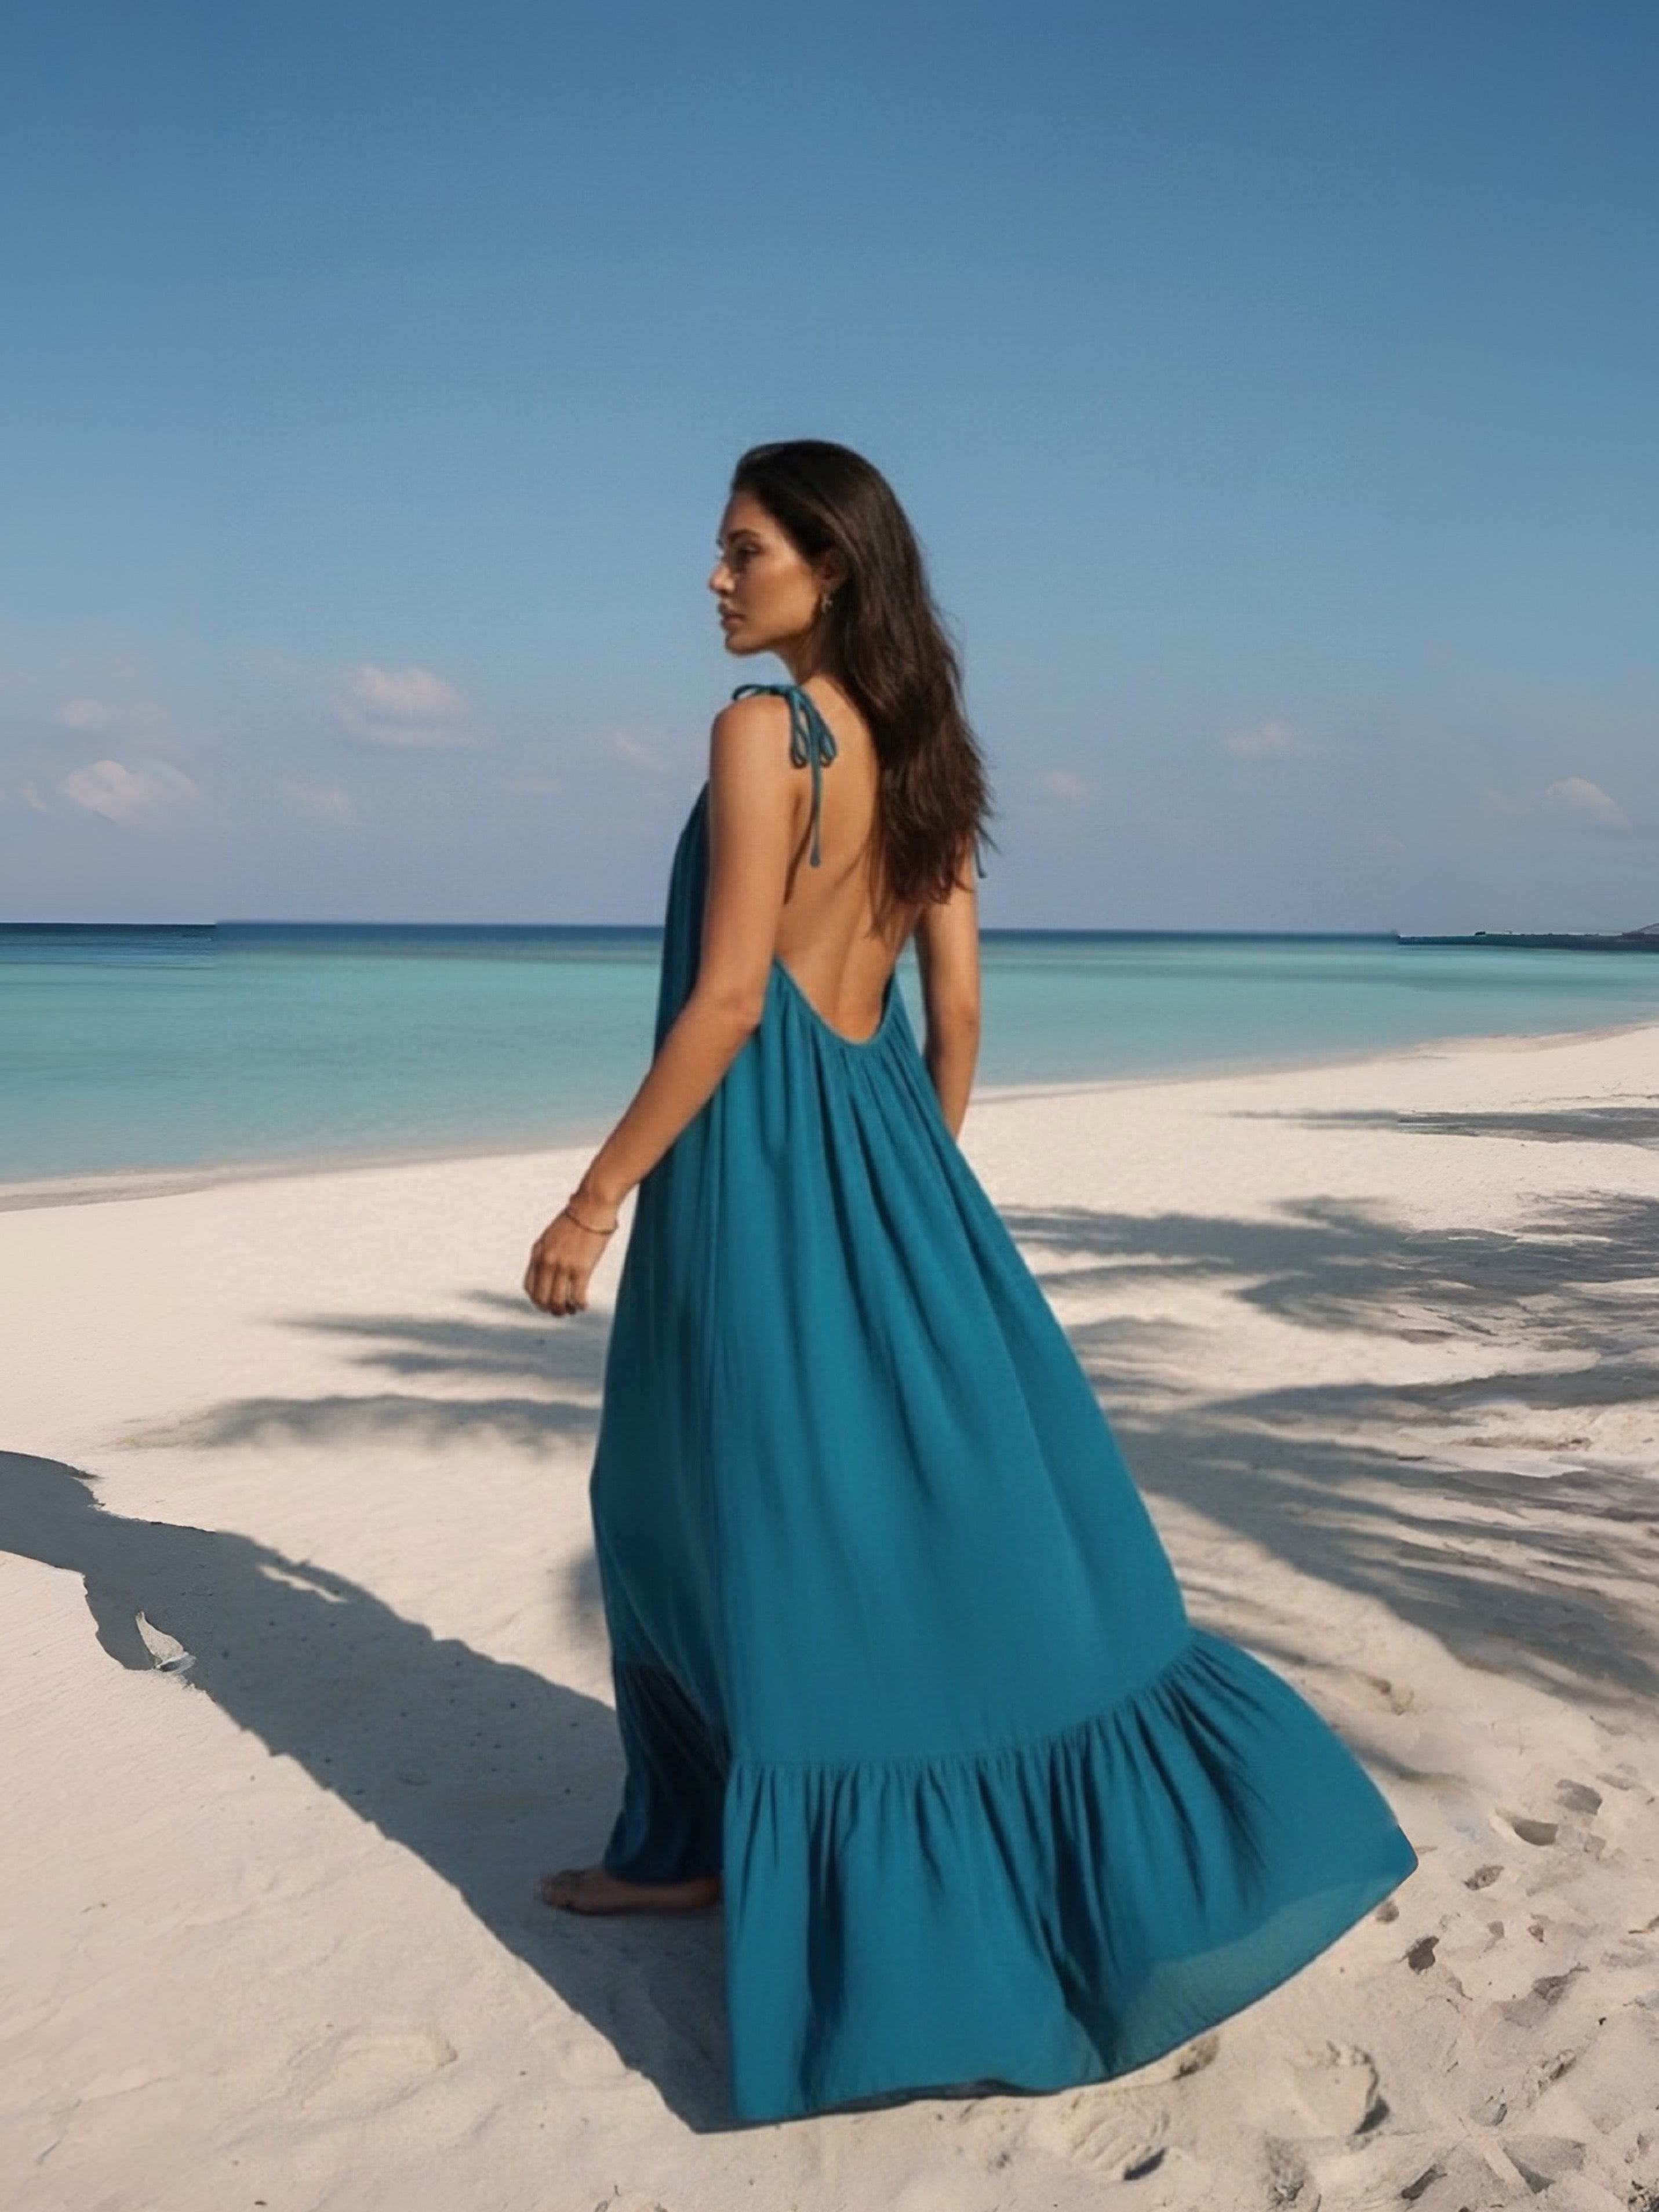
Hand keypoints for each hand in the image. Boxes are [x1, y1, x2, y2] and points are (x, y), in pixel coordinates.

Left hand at [524, 1200, 617, 1316]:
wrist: (591, 1206)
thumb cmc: (576, 1218)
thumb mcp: (552, 1235)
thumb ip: (548, 1252)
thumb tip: (552, 1269)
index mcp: (537, 1252)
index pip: (529, 1286)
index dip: (537, 1300)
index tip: (546, 1303)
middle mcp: (547, 1261)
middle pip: (541, 1298)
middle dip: (550, 1309)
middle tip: (560, 1312)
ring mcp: (563, 1266)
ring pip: (558, 1301)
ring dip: (565, 1310)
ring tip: (573, 1310)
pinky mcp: (581, 1268)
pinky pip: (576, 1296)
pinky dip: (580, 1305)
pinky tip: (584, 1305)